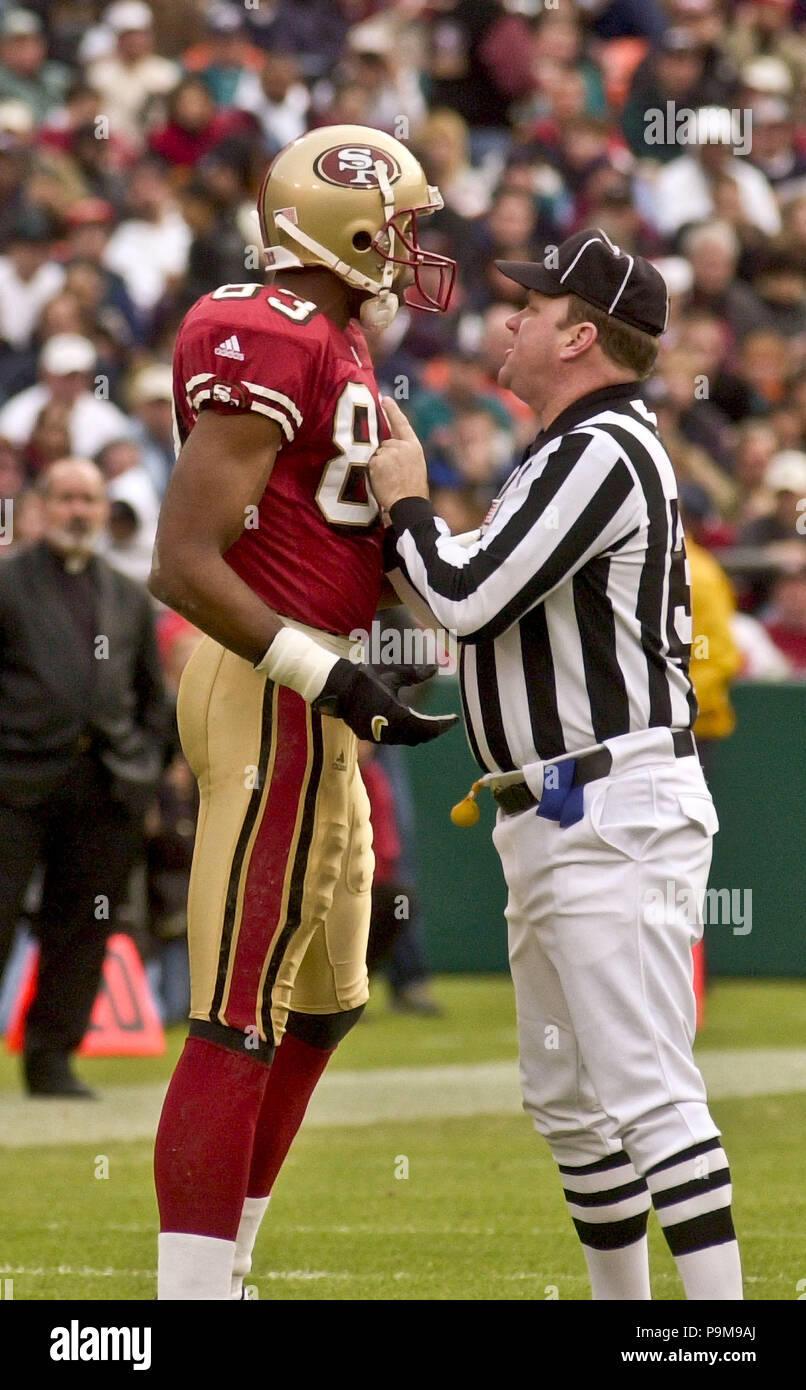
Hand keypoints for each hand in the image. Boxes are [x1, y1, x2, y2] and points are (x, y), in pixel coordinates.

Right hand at [312, 658, 457, 745]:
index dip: (444, 725)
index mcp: (397, 714)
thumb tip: (436, 668)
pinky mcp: (367, 735)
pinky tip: (409, 725)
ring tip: (431, 725)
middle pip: (419, 737)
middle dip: (433, 731)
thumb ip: (416, 674)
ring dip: (419, 734)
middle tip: (445, 723)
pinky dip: (405, 734)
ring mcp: (376, 735)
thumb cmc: (365, 676)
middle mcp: (388, 729)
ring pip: (406, 740)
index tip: (455, 719)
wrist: (336, 686)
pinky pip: (392, 739)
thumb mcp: (393, 674)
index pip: (428, 727)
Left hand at [369, 397, 428, 511]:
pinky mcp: (378, 461)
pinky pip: (369, 463)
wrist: (409, 504)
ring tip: (389, 479)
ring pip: (376, 454)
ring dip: (378, 465)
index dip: (392, 410)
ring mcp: (389, 452)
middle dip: (384, 456)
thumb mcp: (415, 466)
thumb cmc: (412, 490)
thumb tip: (387, 445)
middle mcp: (402, 446)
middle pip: (384, 443)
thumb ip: (403, 452)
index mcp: (413, 446)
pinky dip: (372, 472)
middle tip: (393, 475)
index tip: (384, 398)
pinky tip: (382, 481)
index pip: (401, 423)